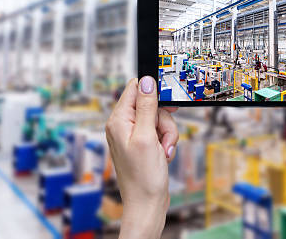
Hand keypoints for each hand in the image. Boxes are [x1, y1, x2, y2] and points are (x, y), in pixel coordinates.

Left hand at [105, 76, 178, 238]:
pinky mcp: (143, 143)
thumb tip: (146, 81)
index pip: (135, 88)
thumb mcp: (147, 137)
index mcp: (118, 120)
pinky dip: (166, 142)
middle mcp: (123, 125)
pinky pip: (159, 132)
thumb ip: (146, 107)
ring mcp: (133, 134)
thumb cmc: (143, 177)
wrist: (146, 204)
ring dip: (167, 134)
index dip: (153, 92)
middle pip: (152, 104)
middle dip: (164, 120)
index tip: (166, 104)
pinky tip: (163, 155)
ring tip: (163, 150)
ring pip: (159, 119)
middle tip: (163, 136)